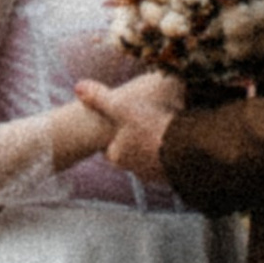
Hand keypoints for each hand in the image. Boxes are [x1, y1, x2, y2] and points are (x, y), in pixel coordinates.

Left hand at [77, 68, 184, 184]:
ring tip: (165, 128)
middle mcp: (134, 169)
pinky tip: (182, 139)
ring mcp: (155, 174)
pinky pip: (171, 163)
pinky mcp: (175, 175)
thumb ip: (100, 98)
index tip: (121, 122)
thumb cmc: (149, 128)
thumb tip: (77, 87)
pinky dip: (174, 152)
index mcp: (117, 155)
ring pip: (151, 159)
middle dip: (136, 141)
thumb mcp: (121, 107)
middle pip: (131, 154)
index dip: (114, 133)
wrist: (185, 151)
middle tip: (145, 123)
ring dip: (156, 147)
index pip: (110, 147)